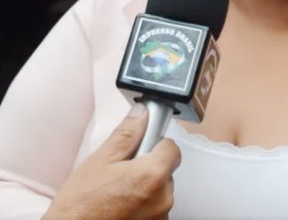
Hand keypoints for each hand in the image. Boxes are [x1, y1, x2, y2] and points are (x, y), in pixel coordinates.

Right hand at [44, 103, 180, 219]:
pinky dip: (143, 206)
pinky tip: (122, 208)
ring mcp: (160, 216)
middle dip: (148, 168)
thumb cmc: (80, 207)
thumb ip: (127, 134)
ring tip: (118, 194)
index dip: (155, 145)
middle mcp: (164, 198)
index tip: (141, 149)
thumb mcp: (100, 161)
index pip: (172, 149)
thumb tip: (142, 113)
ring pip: (161, 191)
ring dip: (146, 189)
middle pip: (166, 171)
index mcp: (153, 175)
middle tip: (122, 175)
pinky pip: (155, 209)